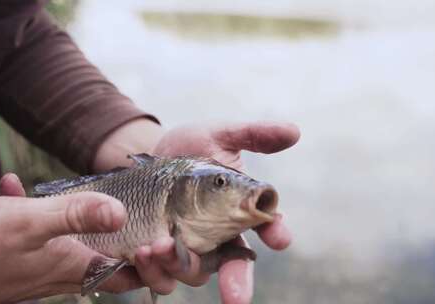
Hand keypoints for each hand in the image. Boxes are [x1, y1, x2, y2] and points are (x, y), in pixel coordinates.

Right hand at [0, 174, 141, 303]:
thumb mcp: (27, 222)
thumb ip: (75, 216)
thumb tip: (121, 213)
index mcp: (70, 265)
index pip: (126, 275)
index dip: (148, 262)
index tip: (161, 238)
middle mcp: (57, 273)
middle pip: (106, 262)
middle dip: (121, 238)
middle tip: (127, 210)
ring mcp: (35, 269)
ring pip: (72, 246)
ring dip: (78, 222)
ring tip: (73, 195)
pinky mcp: (13, 260)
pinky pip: (37, 238)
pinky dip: (37, 217)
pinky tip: (13, 189)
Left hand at [153, 121, 299, 302]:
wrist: (149, 158)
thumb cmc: (190, 149)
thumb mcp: (220, 136)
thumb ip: (254, 135)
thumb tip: (293, 131)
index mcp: (240, 212)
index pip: (267, 228)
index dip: (276, 233)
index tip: (280, 237)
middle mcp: (220, 238)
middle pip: (234, 268)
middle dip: (238, 283)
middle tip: (236, 297)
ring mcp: (190, 251)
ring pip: (194, 274)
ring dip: (179, 266)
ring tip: (159, 246)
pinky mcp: (161, 257)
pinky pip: (161, 276)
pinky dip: (153, 269)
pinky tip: (141, 251)